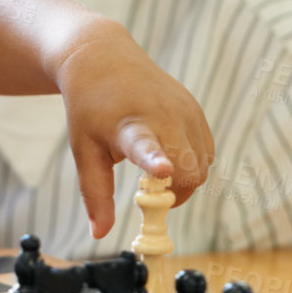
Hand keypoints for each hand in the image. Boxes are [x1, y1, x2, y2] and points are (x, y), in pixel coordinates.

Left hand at [52, 22, 214, 238]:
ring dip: (185, 177)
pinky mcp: (195, 107)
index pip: (146, 146)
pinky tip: (168, 150)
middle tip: (148, 189)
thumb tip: (100, 234)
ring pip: (203, 163)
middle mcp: (163, 116)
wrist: (102, 58)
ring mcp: (184, 110)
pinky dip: (192, 160)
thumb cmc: (90, 108)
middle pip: (190, 171)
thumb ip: (95, 194)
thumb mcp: (85, 151)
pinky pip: (206, 149)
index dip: (156, 160)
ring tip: (155, 168)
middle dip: (176, 193)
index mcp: (130, 126)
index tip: (163, 171)